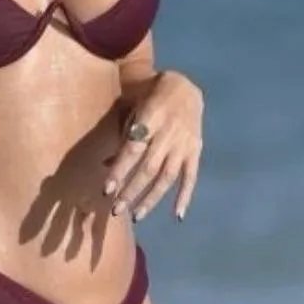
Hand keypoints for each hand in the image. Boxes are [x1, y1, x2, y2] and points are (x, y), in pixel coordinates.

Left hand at [103, 70, 203, 222]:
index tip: (107, 190)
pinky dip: (185, 196)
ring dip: (151, 199)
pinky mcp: (196, 150)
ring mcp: (185, 143)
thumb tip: (106, 164)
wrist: (185, 87)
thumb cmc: (150, 97)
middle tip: (116, 211)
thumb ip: (122, 134)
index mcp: (150, 118)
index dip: (120, 171)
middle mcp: (169, 133)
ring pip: (167, 177)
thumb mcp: (132, 107)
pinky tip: (177, 215)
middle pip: (148, 168)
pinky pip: (191, 176)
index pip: (133, 149)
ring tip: (136, 216)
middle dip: (131, 191)